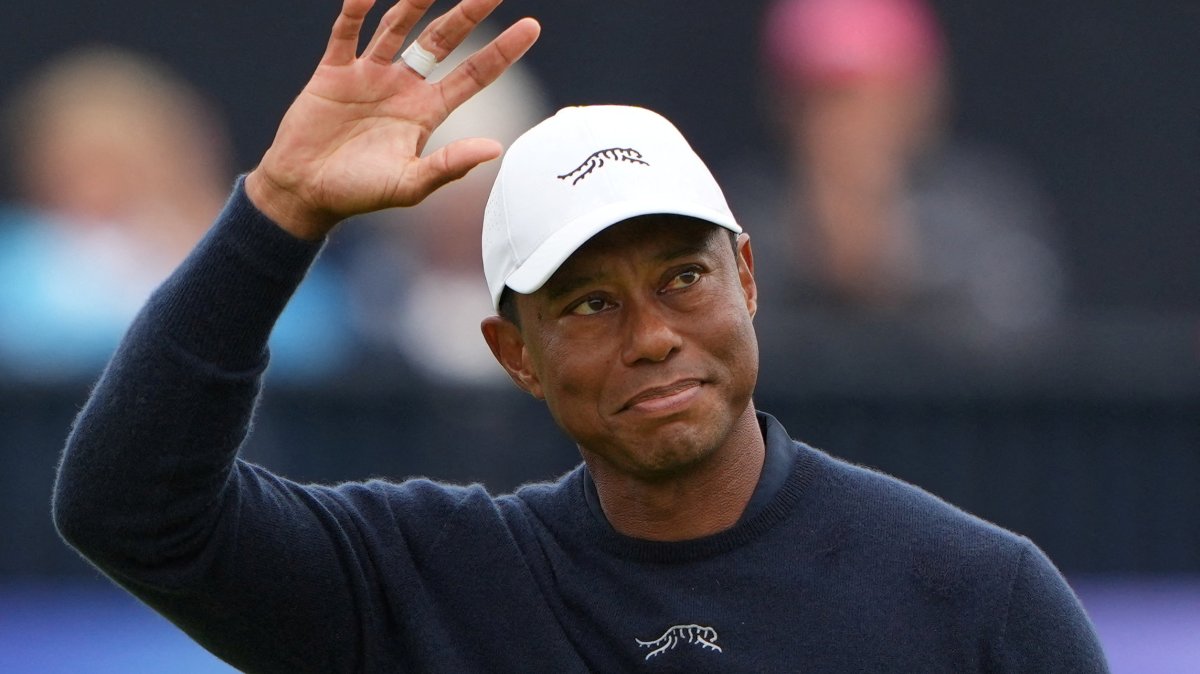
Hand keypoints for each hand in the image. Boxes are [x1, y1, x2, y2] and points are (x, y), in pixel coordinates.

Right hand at [245, 0, 539, 239]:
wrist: (305, 192)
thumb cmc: (359, 193)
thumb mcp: (410, 185)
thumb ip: (450, 165)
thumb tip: (495, 148)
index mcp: (427, 112)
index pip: (474, 74)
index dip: (502, 51)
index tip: (532, 26)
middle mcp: (403, 86)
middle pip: (442, 40)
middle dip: (468, 13)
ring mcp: (368, 75)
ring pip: (397, 26)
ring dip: (415, 2)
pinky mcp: (333, 72)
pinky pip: (346, 33)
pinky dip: (355, 11)